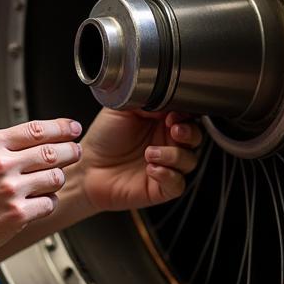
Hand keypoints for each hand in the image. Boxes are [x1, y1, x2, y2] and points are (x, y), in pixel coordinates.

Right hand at [0, 118, 82, 263]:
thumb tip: (12, 138)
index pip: (36, 129)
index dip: (61, 128)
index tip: (72, 129)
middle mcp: (1, 164)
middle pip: (52, 151)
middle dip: (69, 151)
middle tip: (75, 152)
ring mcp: (10, 190)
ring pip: (55, 178)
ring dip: (59, 178)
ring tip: (55, 180)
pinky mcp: (16, 216)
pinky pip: (48, 204)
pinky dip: (49, 202)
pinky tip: (42, 202)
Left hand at [76, 108, 202, 214]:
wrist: (87, 164)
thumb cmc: (104, 137)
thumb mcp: (122, 109)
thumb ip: (145, 100)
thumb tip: (164, 97)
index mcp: (162, 122)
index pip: (188, 116)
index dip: (186, 115)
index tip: (173, 113)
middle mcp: (167, 143)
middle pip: (196, 138)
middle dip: (189, 133)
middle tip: (173, 128)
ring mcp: (166, 165)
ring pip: (190, 161)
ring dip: (174, 155)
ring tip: (150, 153)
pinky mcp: (160, 187)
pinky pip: (177, 184)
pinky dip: (168, 175)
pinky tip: (151, 169)